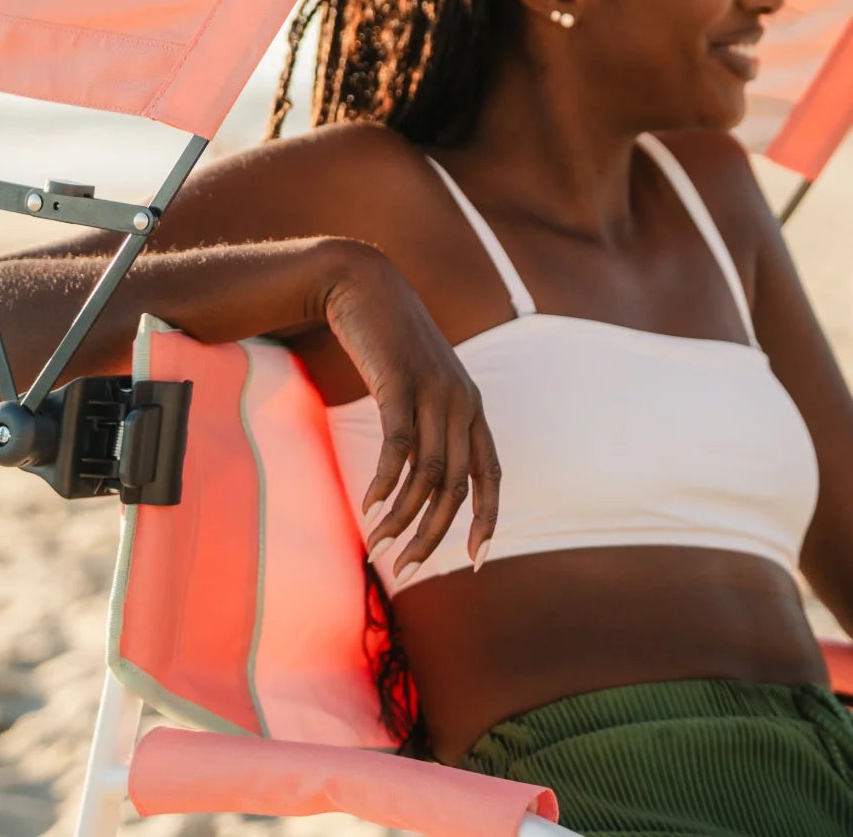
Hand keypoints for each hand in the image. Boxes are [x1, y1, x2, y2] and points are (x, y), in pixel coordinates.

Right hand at [320, 245, 499, 581]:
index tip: (475, 561)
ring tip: (377, 545)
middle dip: (434, 534)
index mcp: (471, 406)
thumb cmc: (387, 342)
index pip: (490, 474)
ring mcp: (434, 390)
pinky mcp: (401, 383)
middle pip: (456, 485)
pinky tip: (370, 507)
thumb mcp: (417, 385)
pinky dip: (387, 482)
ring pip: (428, 473)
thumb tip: (420, 477)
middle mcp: (462, 401)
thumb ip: (426, 424)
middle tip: (406, 569)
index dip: (487, 520)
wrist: (362, 284)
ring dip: (403, 517)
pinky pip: (399, 445)